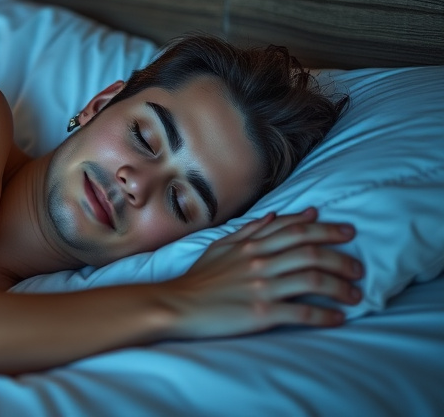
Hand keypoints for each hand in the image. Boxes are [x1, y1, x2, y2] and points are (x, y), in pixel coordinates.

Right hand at [160, 207, 361, 338]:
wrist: (176, 305)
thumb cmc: (197, 279)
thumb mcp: (219, 247)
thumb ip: (249, 230)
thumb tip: (275, 215)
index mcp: (250, 245)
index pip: (295, 230)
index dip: (325, 229)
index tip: (347, 231)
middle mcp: (259, 262)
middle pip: (310, 251)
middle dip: (340, 257)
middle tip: (359, 267)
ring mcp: (261, 287)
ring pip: (312, 279)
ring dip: (340, 286)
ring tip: (355, 294)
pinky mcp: (261, 312)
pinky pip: (301, 312)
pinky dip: (325, 315)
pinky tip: (338, 318)